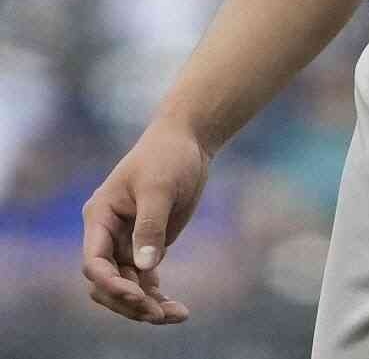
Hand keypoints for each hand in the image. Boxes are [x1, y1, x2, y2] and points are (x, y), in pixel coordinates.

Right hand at [80, 117, 210, 323]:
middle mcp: (107, 234)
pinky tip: (177, 310)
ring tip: (178, 315)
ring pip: (126, 288)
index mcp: (100, 216)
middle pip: (106, 284)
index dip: (111, 284)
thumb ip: (150, 226)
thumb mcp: (159, 187)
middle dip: (129, 302)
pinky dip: (157, 296)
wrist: (187, 141)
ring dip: (146, 305)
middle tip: (159, 314)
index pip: (94, 262)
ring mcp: (125, 243)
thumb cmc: (167, 156)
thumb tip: (146, 267)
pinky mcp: (146, 246)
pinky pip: (144, 280)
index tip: (137, 294)